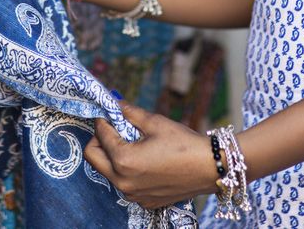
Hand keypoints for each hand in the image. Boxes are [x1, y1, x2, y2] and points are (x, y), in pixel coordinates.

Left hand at [83, 102, 219, 208]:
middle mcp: (123, 182)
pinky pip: (124, 184)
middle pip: (93, 158)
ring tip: (131, 143)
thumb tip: (114, 102)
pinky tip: (144, 160)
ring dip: (111, 156)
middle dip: (98, 140)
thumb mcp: (155, 122)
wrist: (210, 168)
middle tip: (113, 128)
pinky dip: (126, 171)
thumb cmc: (184, 144)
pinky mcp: (143, 201)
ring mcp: (133, 194)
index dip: (102, 119)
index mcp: (124, 160)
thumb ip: (129, 112)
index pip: (100, 135)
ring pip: (107, 172)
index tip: (107, 112)